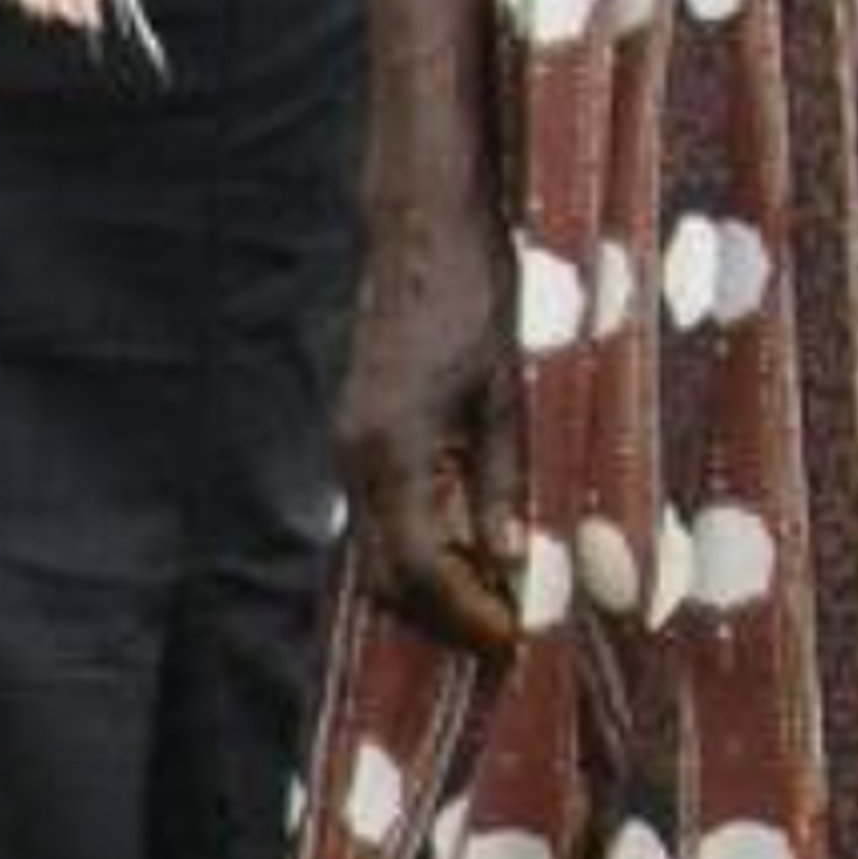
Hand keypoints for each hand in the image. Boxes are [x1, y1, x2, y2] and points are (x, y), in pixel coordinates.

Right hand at [339, 179, 521, 654]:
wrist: (418, 219)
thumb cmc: (473, 288)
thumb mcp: (510, 386)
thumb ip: (504, 477)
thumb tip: (511, 559)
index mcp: (390, 449)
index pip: (415, 567)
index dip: (463, 613)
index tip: (512, 639)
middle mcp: (353, 456)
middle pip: (384, 574)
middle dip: (443, 612)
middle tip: (508, 631)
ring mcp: (346, 444)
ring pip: (377, 547)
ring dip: (432, 582)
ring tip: (497, 595)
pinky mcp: (355, 429)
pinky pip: (380, 512)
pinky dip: (422, 543)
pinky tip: (471, 543)